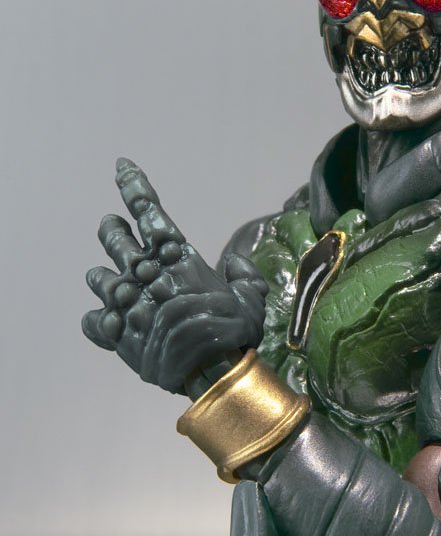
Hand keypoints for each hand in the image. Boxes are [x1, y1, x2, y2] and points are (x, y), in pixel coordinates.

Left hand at [82, 158, 266, 392]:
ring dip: (101, 277)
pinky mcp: (116, 333)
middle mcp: (146, 274)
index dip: (134, 186)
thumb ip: (244, 276)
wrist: (209, 370)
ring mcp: (127, 303)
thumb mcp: (251, 298)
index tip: (121, 165)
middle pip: (116, 239)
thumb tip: (234, 264)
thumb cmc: (233, 331)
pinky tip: (107, 323)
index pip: (150, 211)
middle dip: (111, 230)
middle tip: (110, 225)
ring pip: (98, 278)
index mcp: (178, 259)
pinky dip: (98, 321)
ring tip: (104, 279)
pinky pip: (93, 321)